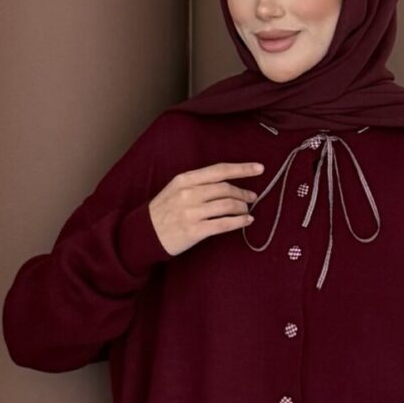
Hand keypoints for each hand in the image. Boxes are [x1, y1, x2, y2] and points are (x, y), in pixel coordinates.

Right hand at [148, 161, 264, 256]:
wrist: (144, 234)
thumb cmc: (163, 211)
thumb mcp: (175, 189)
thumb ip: (198, 184)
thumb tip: (226, 184)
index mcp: (185, 180)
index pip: (219, 170)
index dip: (242, 169)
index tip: (259, 168)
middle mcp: (189, 193)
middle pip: (226, 188)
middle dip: (243, 192)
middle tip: (252, 197)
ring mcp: (191, 212)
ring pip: (227, 205)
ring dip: (242, 208)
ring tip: (247, 211)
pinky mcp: (195, 230)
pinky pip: (223, 224)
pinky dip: (239, 222)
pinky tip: (246, 222)